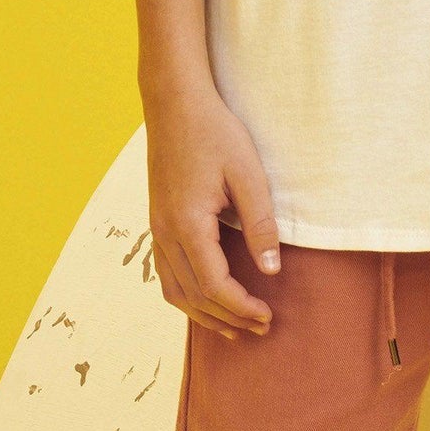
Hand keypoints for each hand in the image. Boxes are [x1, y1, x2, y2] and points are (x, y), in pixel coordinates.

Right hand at [146, 82, 282, 339]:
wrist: (175, 103)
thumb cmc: (214, 132)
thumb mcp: (248, 172)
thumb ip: (260, 222)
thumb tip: (272, 270)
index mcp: (188, 225)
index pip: (214, 286)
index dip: (241, 308)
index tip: (267, 317)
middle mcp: (166, 234)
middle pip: (193, 296)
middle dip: (227, 318)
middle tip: (260, 327)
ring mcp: (157, 229)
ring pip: (174, 291)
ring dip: (204, 313)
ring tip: (234, 325)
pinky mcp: (157, 221)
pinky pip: (166, 273)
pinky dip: (186, 295)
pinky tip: (205, 297)